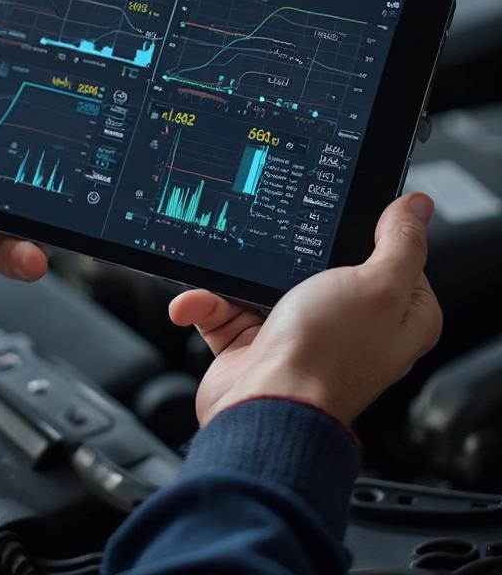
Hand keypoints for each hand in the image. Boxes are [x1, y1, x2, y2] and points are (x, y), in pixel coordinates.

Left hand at [0, 0, 48, 297]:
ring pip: (28, 200)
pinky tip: (34, 253)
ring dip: (49, 208)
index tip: (55, 70)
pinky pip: (14, 249)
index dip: (25, 81)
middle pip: (22, 145)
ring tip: (65, 205)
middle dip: (52, 147)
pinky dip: (28, 254)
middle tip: (76, 141)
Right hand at [169, 192, 441, 427]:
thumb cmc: (325, 356)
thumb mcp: (377, 284)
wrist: (262, 407)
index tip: (345, 212)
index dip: (372, 233)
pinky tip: (198, 302)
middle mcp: (348, 327)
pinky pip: (224, 309)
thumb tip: (416, 206)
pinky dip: (205, 304)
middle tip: (276, 234)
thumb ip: (400, 243)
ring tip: (225, 270)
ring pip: (263, 283)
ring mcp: (296, 334)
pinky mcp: (253, 344)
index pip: (393, 259)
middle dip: (288, 251)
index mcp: (394, 316)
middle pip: (321, 264)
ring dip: (233, 277)